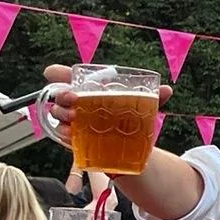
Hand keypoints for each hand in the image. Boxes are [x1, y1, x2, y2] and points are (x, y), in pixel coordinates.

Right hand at [43, 62, 173, 143]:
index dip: (58, 74)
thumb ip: (153, 98)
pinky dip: (64, 133)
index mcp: (90, 91)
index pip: (69, 78)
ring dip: (62, 113)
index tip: (52, 73)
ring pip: (59, 114)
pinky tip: (70, 134)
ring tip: (73, 116)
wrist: (130, 146)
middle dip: (62, 95)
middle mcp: (79, 104)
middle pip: (61, 95)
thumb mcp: (141, 107)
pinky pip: (64, 135)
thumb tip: (167, 90)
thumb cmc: (129, 119)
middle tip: (73, 98)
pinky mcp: (76, 139)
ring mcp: (76, 122)